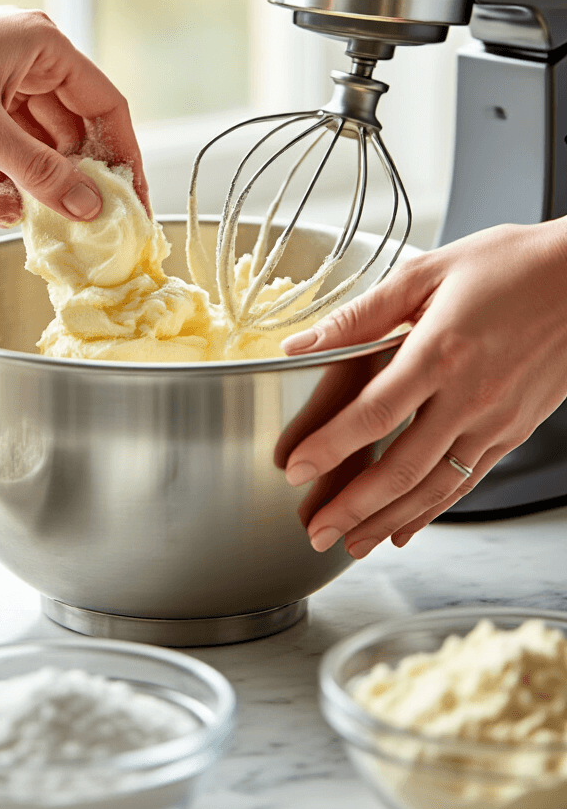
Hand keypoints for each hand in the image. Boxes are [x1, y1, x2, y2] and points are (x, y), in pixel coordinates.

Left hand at [0, 0, 147, 225]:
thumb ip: (41, 173)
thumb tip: (90, 207)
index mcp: (42, 49)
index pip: (104, 105)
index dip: (124, 153)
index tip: (135, 197)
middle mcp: (23, 73)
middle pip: (71, 138)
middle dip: (76, 181)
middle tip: (89, 224)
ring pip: (34, 160)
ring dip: (34, 193)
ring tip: (36, 220)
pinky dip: (2, 193)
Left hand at [281, 220, 566, 557]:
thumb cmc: (513, 266)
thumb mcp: (429, 270)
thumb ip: (362, 312)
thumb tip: (302, 341)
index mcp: (440, 351)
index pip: (373, 414)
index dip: (330, 447)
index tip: (295, 468)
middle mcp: (470, 396)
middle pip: (400, 467)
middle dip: (351, 507)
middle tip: (314, 529)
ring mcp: (495, 421)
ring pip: (434, 487)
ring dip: (387, 521)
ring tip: (350, 543)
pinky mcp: (514, 433)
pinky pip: (466, 482)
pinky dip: (432, 511)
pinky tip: (405, 527)